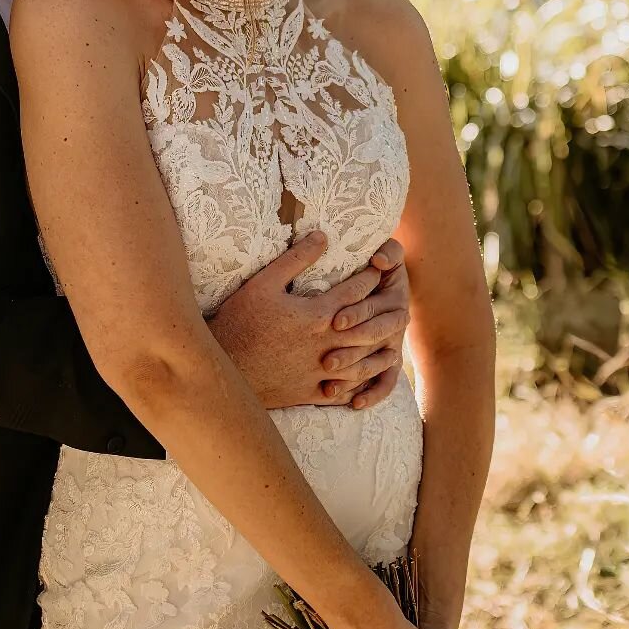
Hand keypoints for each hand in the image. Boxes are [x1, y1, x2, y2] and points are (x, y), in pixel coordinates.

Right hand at [209, 232, 396, 409]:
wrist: (226, 367)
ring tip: (391, 346)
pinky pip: (345, 391)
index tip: (380, 268)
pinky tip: (364, 380)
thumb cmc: (240, 321)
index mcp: (318, 314)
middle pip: (369, 328)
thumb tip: (322, 236)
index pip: (356, 292)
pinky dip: (360, 386)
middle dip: (387, 316)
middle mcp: (326, 343)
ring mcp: (320, 371)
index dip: (371, 278)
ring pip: (362, 363)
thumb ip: (296, 259)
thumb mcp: (264, 283)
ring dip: (379, 353)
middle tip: (402, 307)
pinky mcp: (310, 392)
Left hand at [316, 237, 409, 410]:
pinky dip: (372, 394)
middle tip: (326, 361)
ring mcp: (390, 344)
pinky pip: (385, 382)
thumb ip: (388, 252)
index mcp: (391, 296)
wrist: (383, 277)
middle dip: (350, 351)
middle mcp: (393, 322)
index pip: (372, 308)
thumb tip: (379, 259)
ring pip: (376, 365)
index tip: (334, 321)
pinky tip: (355, 405)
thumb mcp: (386, 255)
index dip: (356, 314)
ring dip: (354, 377)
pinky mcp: (386, 362)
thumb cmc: (376, 264)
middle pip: (371, 340)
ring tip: (329, 386)